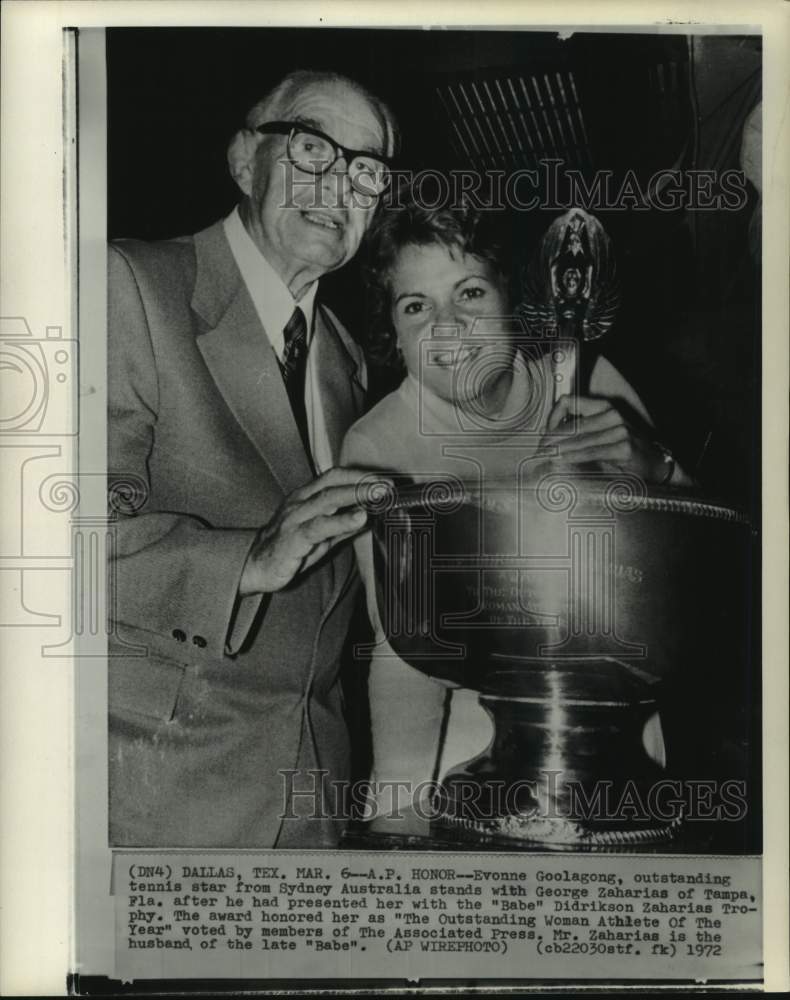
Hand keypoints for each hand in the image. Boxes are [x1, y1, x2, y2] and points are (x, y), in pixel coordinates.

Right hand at [240, 467, 387, 594]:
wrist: (255, 566)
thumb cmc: (287, 548)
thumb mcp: (319, 534)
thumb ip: (341, 524)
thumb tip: (368, 516)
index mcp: (305, 496)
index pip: (335, 476)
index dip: (360, 475)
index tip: (384, 480)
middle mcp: (300, 502)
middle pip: (333, 482)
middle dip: (363, 480)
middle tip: (387, 485)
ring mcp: (295, 518)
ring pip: (327, 499)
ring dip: (356, 494)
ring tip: (378, 495)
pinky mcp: (293, 538)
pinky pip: (319, 526)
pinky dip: (341, 520)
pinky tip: (359, 519)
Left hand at [537, 395, 667, 482]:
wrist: (654, 463)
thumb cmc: (624, 448)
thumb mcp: (602, 433)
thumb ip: (580, 431)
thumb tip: (549, 439)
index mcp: (603, 406)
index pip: (568, 402)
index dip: (551, 417)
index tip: (544, 433)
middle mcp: (611, 414)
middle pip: (570, 424)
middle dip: (550, 439)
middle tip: (539, 451)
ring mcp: (619, 430)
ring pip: (578, 439)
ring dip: (559, 450)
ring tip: (545, 458)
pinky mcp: (623, 447)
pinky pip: (590, 452)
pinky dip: (573, 457)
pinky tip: (562, 461)